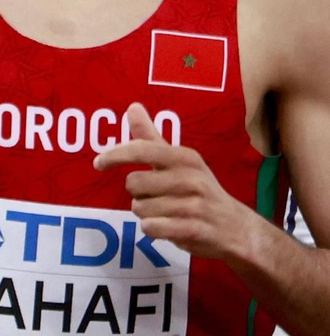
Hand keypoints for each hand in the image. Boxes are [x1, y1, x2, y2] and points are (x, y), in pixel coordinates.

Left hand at [94, 102, 253, 260]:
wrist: (237, 228)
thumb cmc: (199, 191)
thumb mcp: (179, 162)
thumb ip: (151, 138)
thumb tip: (132, 106)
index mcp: (185, 157)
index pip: (141, 149)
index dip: (115, 155)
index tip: (98, 163)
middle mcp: (191, 178)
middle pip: (133, 183)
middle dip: (138, 194)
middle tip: (160, 198)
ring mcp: (195, 204)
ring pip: (139, 208)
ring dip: (146, 214)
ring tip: (169, 213)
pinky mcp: (194, 229)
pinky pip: (151, 228)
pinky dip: (152, 229)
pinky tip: (169, 227)